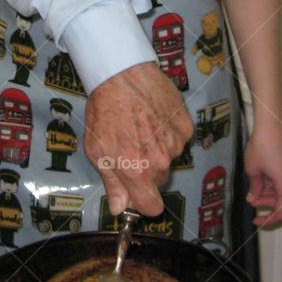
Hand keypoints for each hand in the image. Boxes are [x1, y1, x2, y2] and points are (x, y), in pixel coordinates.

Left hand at [83, 62, 192, 216]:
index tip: (136, 193)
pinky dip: (167, 133)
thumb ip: (111, 183)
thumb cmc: (104, 110)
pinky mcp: (185, 126)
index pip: (152, 207)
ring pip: (168, 159)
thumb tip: (118, 208)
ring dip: (156, 149)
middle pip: (158, 180)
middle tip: (130, 147)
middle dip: (146, 171)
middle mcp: (161, 161)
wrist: (122, 74)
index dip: (143, 202)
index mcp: (137, 171)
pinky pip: (178, 140)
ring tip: (139, 127)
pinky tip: (152, 118)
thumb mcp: (96, 150)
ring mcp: (176, 143)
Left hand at [244, 115, 281, 225]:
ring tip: (254, 190)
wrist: (271, 126)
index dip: (268, 220)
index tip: (257, 221)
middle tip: (253, 203)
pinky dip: (275, 186)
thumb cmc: (262, 145)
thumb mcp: (253, 170)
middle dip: (268, 207)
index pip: (281, 212)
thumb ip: (255, 188)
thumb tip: (254, 197)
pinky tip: (262, 179)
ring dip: (271, 196)